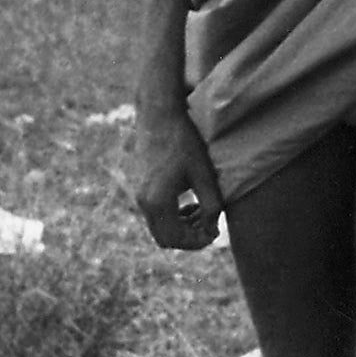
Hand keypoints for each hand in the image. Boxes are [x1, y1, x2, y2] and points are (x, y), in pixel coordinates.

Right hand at [133, 103, 223, 249]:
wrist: (159, 115)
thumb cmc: (184, 142)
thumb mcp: (204, 175)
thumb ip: (211, 205)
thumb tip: (212, 229)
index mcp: (158, 201)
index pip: (177, 239)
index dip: (198, 241)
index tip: (216, 231)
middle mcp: (144, 201)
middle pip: (166, 239)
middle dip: (189, 238)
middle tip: (210, 225)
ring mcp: (140, 194)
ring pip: (160, 228)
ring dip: (182, 227)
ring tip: (203, 212)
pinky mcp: (141, 187)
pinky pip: (156, 215)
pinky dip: (173, 217)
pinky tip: (190, 203)